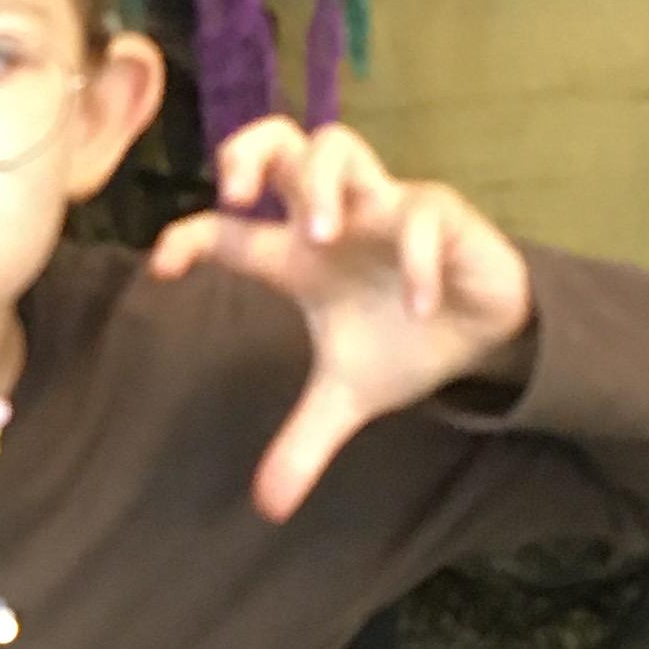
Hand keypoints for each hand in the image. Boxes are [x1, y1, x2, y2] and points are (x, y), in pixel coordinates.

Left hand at [149, 118, 534, 521]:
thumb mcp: (347, 398)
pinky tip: (415, 306)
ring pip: (339, 145)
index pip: (229, 230)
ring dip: (322, 184)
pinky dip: (415, 259)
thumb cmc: (403, 341)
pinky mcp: (441, 214)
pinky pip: (422, 215)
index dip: (190, 236)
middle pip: (281, 141)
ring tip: (319, 237)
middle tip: (237, 196)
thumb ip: (303, 442)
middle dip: (248, 151)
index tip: (163, 266)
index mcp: (298, 255)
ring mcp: (386, 207)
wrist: (485, 334)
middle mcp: (334, 217)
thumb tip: (269, 508)